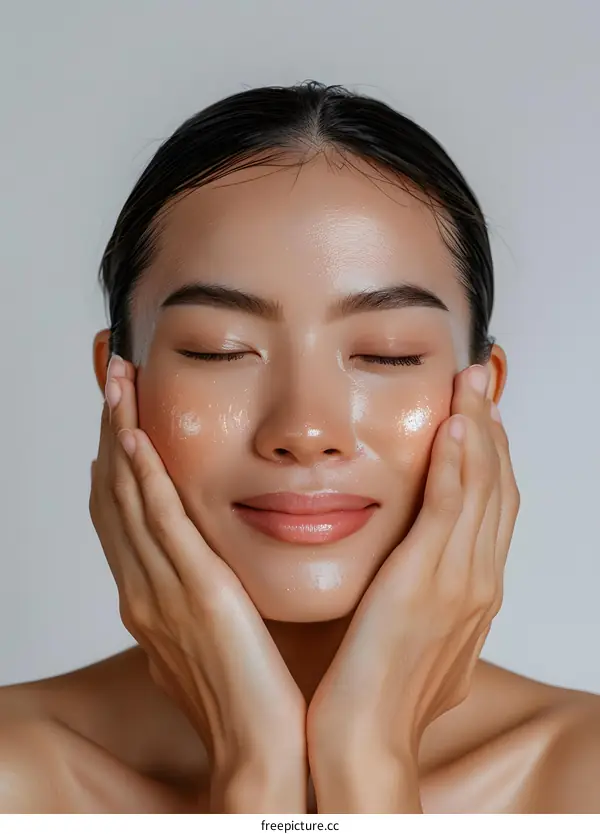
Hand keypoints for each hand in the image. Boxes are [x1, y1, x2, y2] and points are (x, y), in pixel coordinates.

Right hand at [89, 355, 306, 811]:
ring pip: (127, 497)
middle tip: (109, 372)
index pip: (121, 511)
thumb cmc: (252, 694)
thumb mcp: (222, 630)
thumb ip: (212, 589)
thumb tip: (219, 561)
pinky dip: (141, 479)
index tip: (120, 408)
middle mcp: (144, 588)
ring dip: (118, 433)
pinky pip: (159, 526)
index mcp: (151, 595)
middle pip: (112, 492)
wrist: (263, 753)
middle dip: (108, 427)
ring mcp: (162, 591)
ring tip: (117, 380)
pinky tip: (135, 438)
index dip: (113, 454)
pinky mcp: (194, 594)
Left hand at [306, 363, 519, 809]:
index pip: (491, 505)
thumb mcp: (411, 632)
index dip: (488, 455)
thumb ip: (418, 592)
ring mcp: (458, 581)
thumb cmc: (376, 688)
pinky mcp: (426, 583)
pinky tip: (452, 427)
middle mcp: (477, 580)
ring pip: (481, 490)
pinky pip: (449, 511)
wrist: (364, 737)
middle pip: (496, 488)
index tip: (474, 413)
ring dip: (478, 431)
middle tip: (479, 380)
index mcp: (472, 589)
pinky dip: (457, 466)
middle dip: (490, 429)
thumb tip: (407, 569)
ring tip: (469, 384)